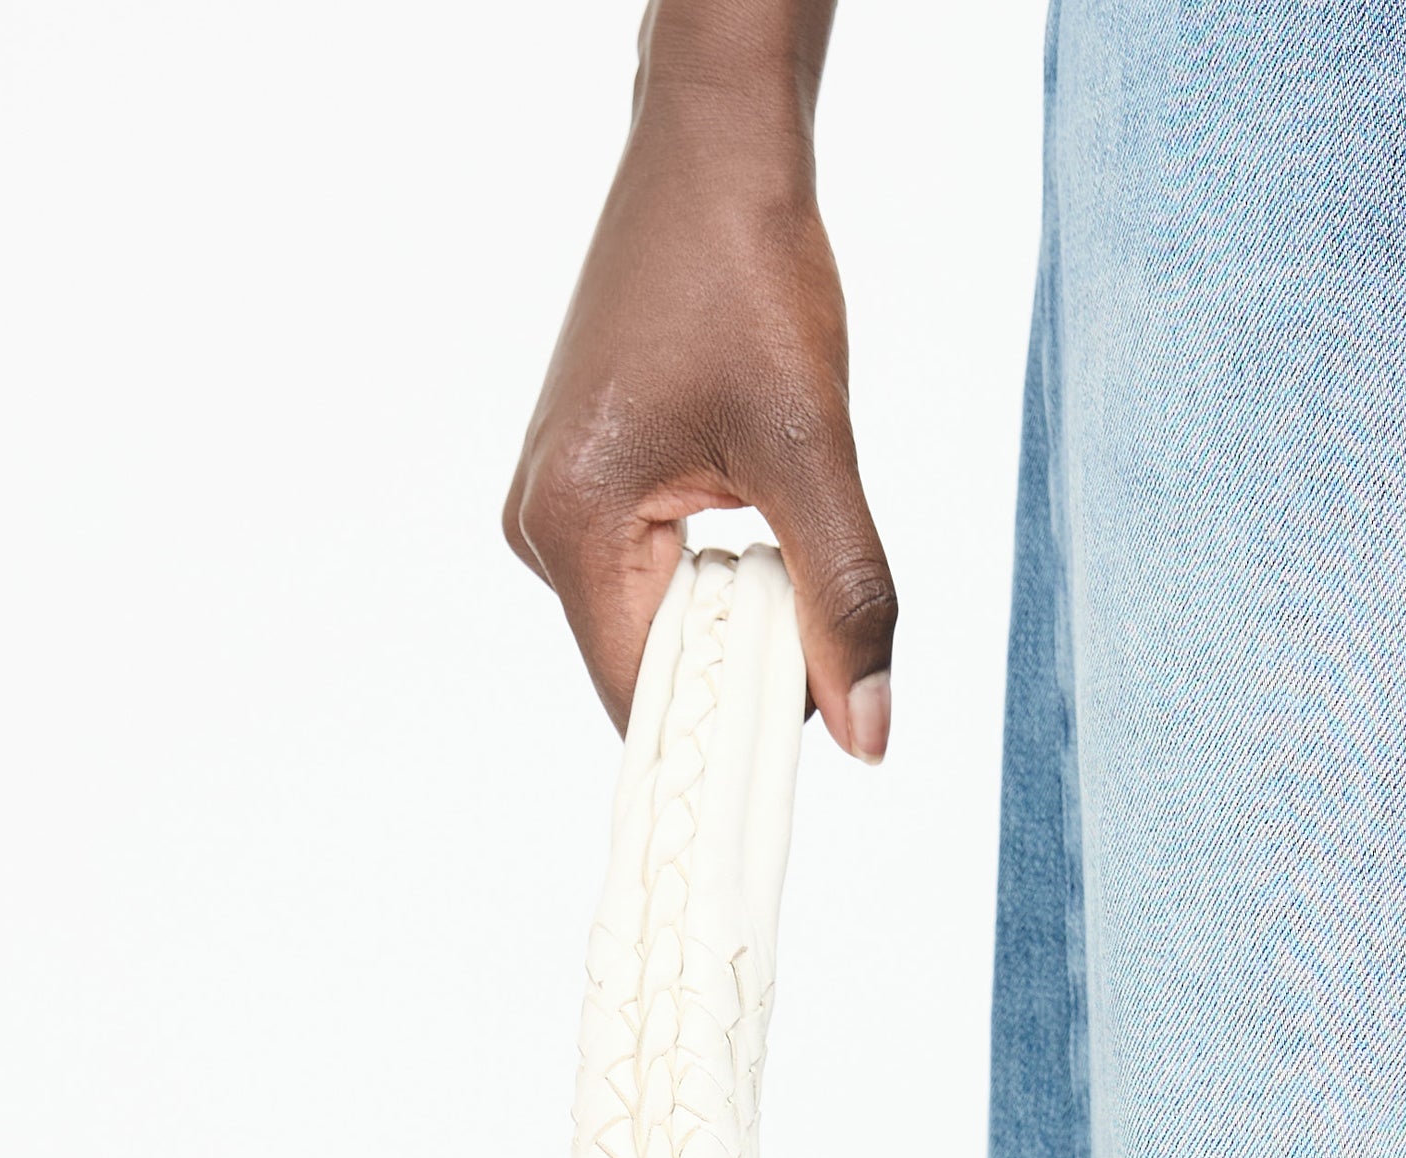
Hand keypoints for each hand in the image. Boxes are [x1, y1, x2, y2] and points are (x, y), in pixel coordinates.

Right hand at [503, 5, 893, 758]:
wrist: (714, 153)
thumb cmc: (750, 272)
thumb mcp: (814, 450)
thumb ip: (843, 598)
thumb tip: (867, 735)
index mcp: (571, 527)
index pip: (646, 698)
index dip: (730, 732)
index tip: (808, 754)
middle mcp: (538, 525)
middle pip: (649, 669)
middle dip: (740, 668)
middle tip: (823, 635)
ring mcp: (551, 502)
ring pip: (656, 624)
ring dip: (733, 617)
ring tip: (788, 542)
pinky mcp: (580, 478)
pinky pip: (648, 576)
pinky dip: (715, 578)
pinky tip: (757, 523)